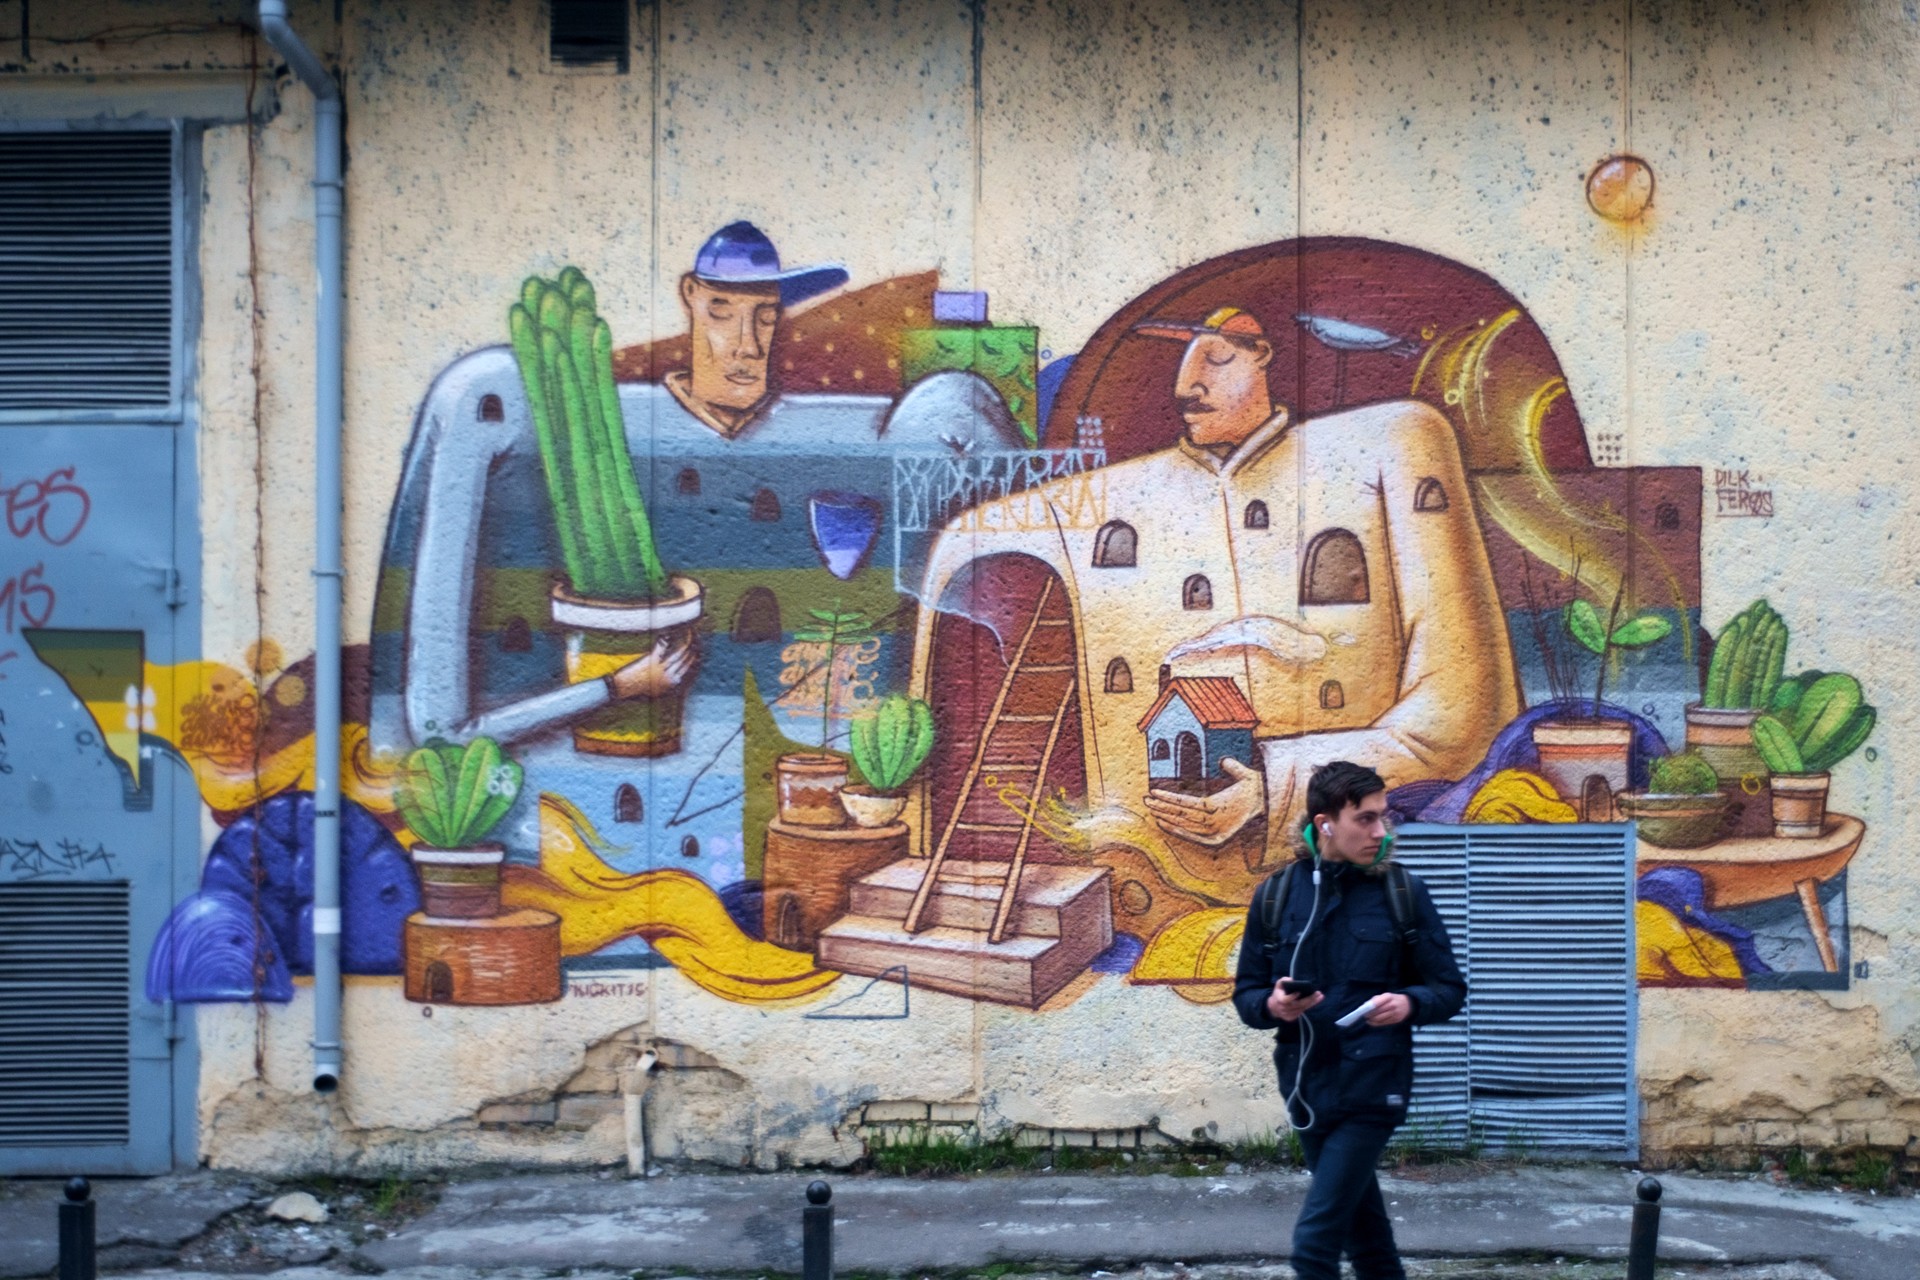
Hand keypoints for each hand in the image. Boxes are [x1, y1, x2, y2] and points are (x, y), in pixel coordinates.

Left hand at [608, 632, 697, 700]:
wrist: (620, 689)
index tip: (698, 646)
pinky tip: (669, 632)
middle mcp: (670, 677)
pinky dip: (666, 639)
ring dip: (686, 641)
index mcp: (673, 684)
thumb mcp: (657, 691)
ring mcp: (661, 669)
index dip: (696, 656)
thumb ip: (669, 683)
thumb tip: (678, 677)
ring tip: (689, 631)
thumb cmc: (636, 690)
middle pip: (687, 660)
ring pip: (678, 654)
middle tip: (696, 635)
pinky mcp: (651, 662)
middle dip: (694, 646)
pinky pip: (662, 648)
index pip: (691, 668)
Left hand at [1142, 757, 1263, 845]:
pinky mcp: (1217, 839)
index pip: (1187, 803)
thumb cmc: (1252, 786)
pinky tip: (1163, 824)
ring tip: (1151, 809)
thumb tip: (1224, 761)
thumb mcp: (1246, 775)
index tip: (1153, 791)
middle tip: (1146, 800)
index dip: (1169, 798)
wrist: (1265, 804)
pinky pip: (1193, 836)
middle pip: (1182, 815)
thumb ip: (1234, 768)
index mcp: (1218, 806)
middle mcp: (1215, 821)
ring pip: (1185, 825)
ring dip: (1166, 818)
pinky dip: (1178, 831)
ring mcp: (1215, 832)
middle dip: (1162, 807)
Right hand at [1266, 977, 1322, 1021]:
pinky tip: (1315, 1001)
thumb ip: (1283, 980)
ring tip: (1320, 996)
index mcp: (1279, 1000)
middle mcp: (1283, 1009)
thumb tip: (1291, 980)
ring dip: (1312, 1002)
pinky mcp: (1292, 1018)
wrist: (1273, 1007)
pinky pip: (1302, 1011)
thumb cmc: (1278, 994)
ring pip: (1302, 1008)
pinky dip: (1309, 1006)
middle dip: (1309, 999)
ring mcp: (1288, 1014)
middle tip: (1318, 993)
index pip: (1285, 1000)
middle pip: (1298, 1005)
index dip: (1292, 997)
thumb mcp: (1278, 985)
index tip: (1299, 991)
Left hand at [1364, 993, 1412, 1026]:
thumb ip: (1375, 1000)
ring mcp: (1395, 1013)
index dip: (1369, 1007)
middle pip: (1378, 1012)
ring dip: (1372, 1020)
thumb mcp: (1385, 995)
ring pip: (1380, 1019)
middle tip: (1363, 1015)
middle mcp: (1392, 1005)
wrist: (1408, 1004)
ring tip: (1367, 1019)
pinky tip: (1372, 1022)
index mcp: (1389, 997)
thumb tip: (1364, 1006)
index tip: (1363, 1010)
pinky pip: (1384, 1023)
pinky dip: (1376, 1023)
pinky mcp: (1396, 1020)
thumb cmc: (1392, 999)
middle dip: (1369, 1015)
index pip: (1377, 1003)